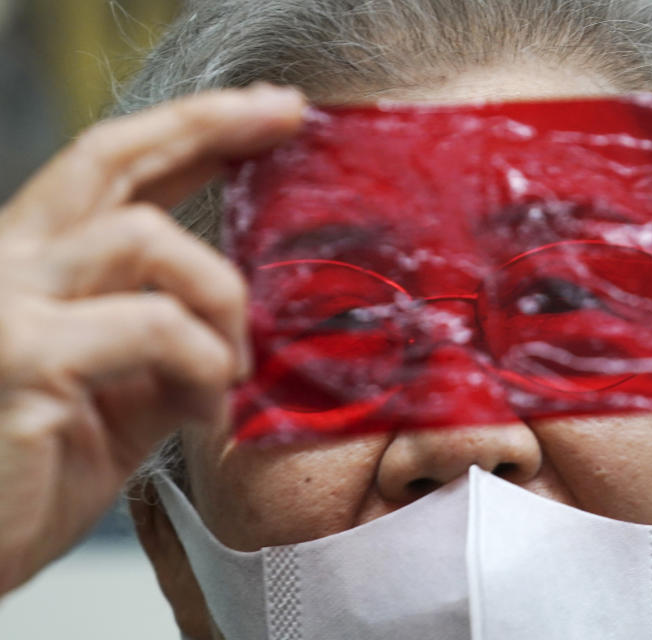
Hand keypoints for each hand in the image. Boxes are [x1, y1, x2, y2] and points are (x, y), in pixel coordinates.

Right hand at [0, 84, 304, 593]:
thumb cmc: (33, 476)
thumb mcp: (121, 396)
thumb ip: (170, 344)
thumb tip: (239, 321)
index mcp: (33, 269)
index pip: (111, 170)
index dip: (190, 128)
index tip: (266, 112)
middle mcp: (8, 266)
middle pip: (111, 158)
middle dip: (210, 124)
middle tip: (284, 116)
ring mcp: (6, 304)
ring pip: (149, 237)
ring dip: (220, 300)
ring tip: (231, 368)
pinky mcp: (20, 355)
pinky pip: (151, 324)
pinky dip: (201, 363)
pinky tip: (203, 410)